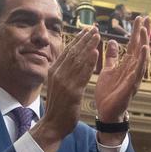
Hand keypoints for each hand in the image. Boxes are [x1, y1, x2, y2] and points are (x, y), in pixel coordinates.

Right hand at [31, 26, 99, 151]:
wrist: (53, 124)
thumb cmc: (58, 106)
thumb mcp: (57, 84)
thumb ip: (62, 72)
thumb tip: (68, 60)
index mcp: (54, 71)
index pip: (67, 51)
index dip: (78, 39)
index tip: (87, 30)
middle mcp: (57, 73)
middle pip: (73, 52)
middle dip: (85, 38)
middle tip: (95, 27)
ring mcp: (64, 82)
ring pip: (79, 60)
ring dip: (89, 46)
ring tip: (98, 35)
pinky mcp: (72, 91)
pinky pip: (83, 74)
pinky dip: (90, 62)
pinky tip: (96, 53)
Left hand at [94, 15, 149, 130]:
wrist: (106, 111)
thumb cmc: (109, 92)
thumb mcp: (108, 69)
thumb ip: (112, 57)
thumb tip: (114, 42)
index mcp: (127, 65)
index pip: (133, 45)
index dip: (136, 32)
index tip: (139, 18)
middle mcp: (133, 69)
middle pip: (140, 48)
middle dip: (143, 33)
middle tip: (146, 17)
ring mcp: (134, 77)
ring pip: (141, 58)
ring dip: (144, 43)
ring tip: (145, 30)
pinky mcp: (132, 85)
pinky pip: (138, 71)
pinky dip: (142, 60)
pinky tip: (145, 49)